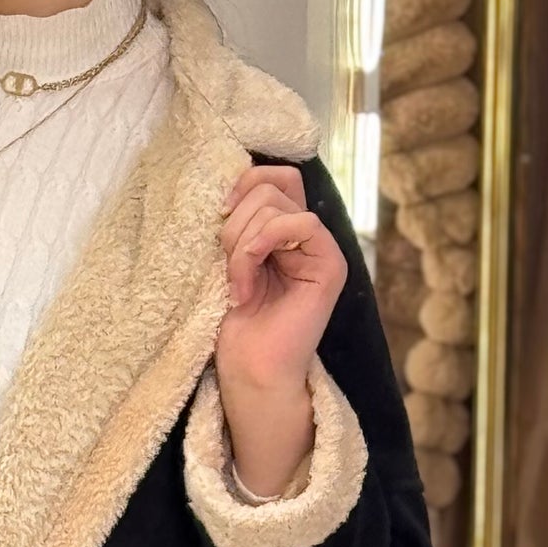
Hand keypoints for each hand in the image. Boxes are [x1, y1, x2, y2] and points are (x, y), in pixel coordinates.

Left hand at [215, 165, 346, 492]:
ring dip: (240, 244)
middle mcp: (306, 235)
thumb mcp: (224, 259)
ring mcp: (322, 249)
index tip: (216, 215)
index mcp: (282, 229)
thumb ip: (235, 222)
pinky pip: (299, 224)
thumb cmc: (231, 321)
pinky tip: (245, 285)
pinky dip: (259, 248)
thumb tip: (224, 181)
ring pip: (275, 205)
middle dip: (233, 222)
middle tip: (226, 266)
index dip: (241, 183)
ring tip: (235, 284)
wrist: (248, 370)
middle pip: (269, 185)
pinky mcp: (331, 266)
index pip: (271, 176)